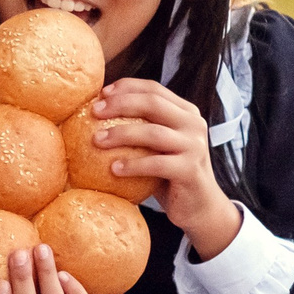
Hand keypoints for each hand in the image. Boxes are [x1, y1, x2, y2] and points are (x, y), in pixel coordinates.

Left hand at [88, 78, 242, 259]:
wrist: (199, 207)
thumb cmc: (170, 175)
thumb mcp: (158, 146)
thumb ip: (141, 127)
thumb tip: (97, 112)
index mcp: (186, 112)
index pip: (154, 89)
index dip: (126, 87)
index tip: (100, 94)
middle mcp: (193, 124)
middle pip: (153, 103)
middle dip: (120, 104)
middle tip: (94, 112)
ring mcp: (194, 146)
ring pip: (153, 132)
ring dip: (121, 134)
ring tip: (96, 141)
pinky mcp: (190, 170)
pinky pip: (156, 164)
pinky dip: (133, 165)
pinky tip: (113, 169)